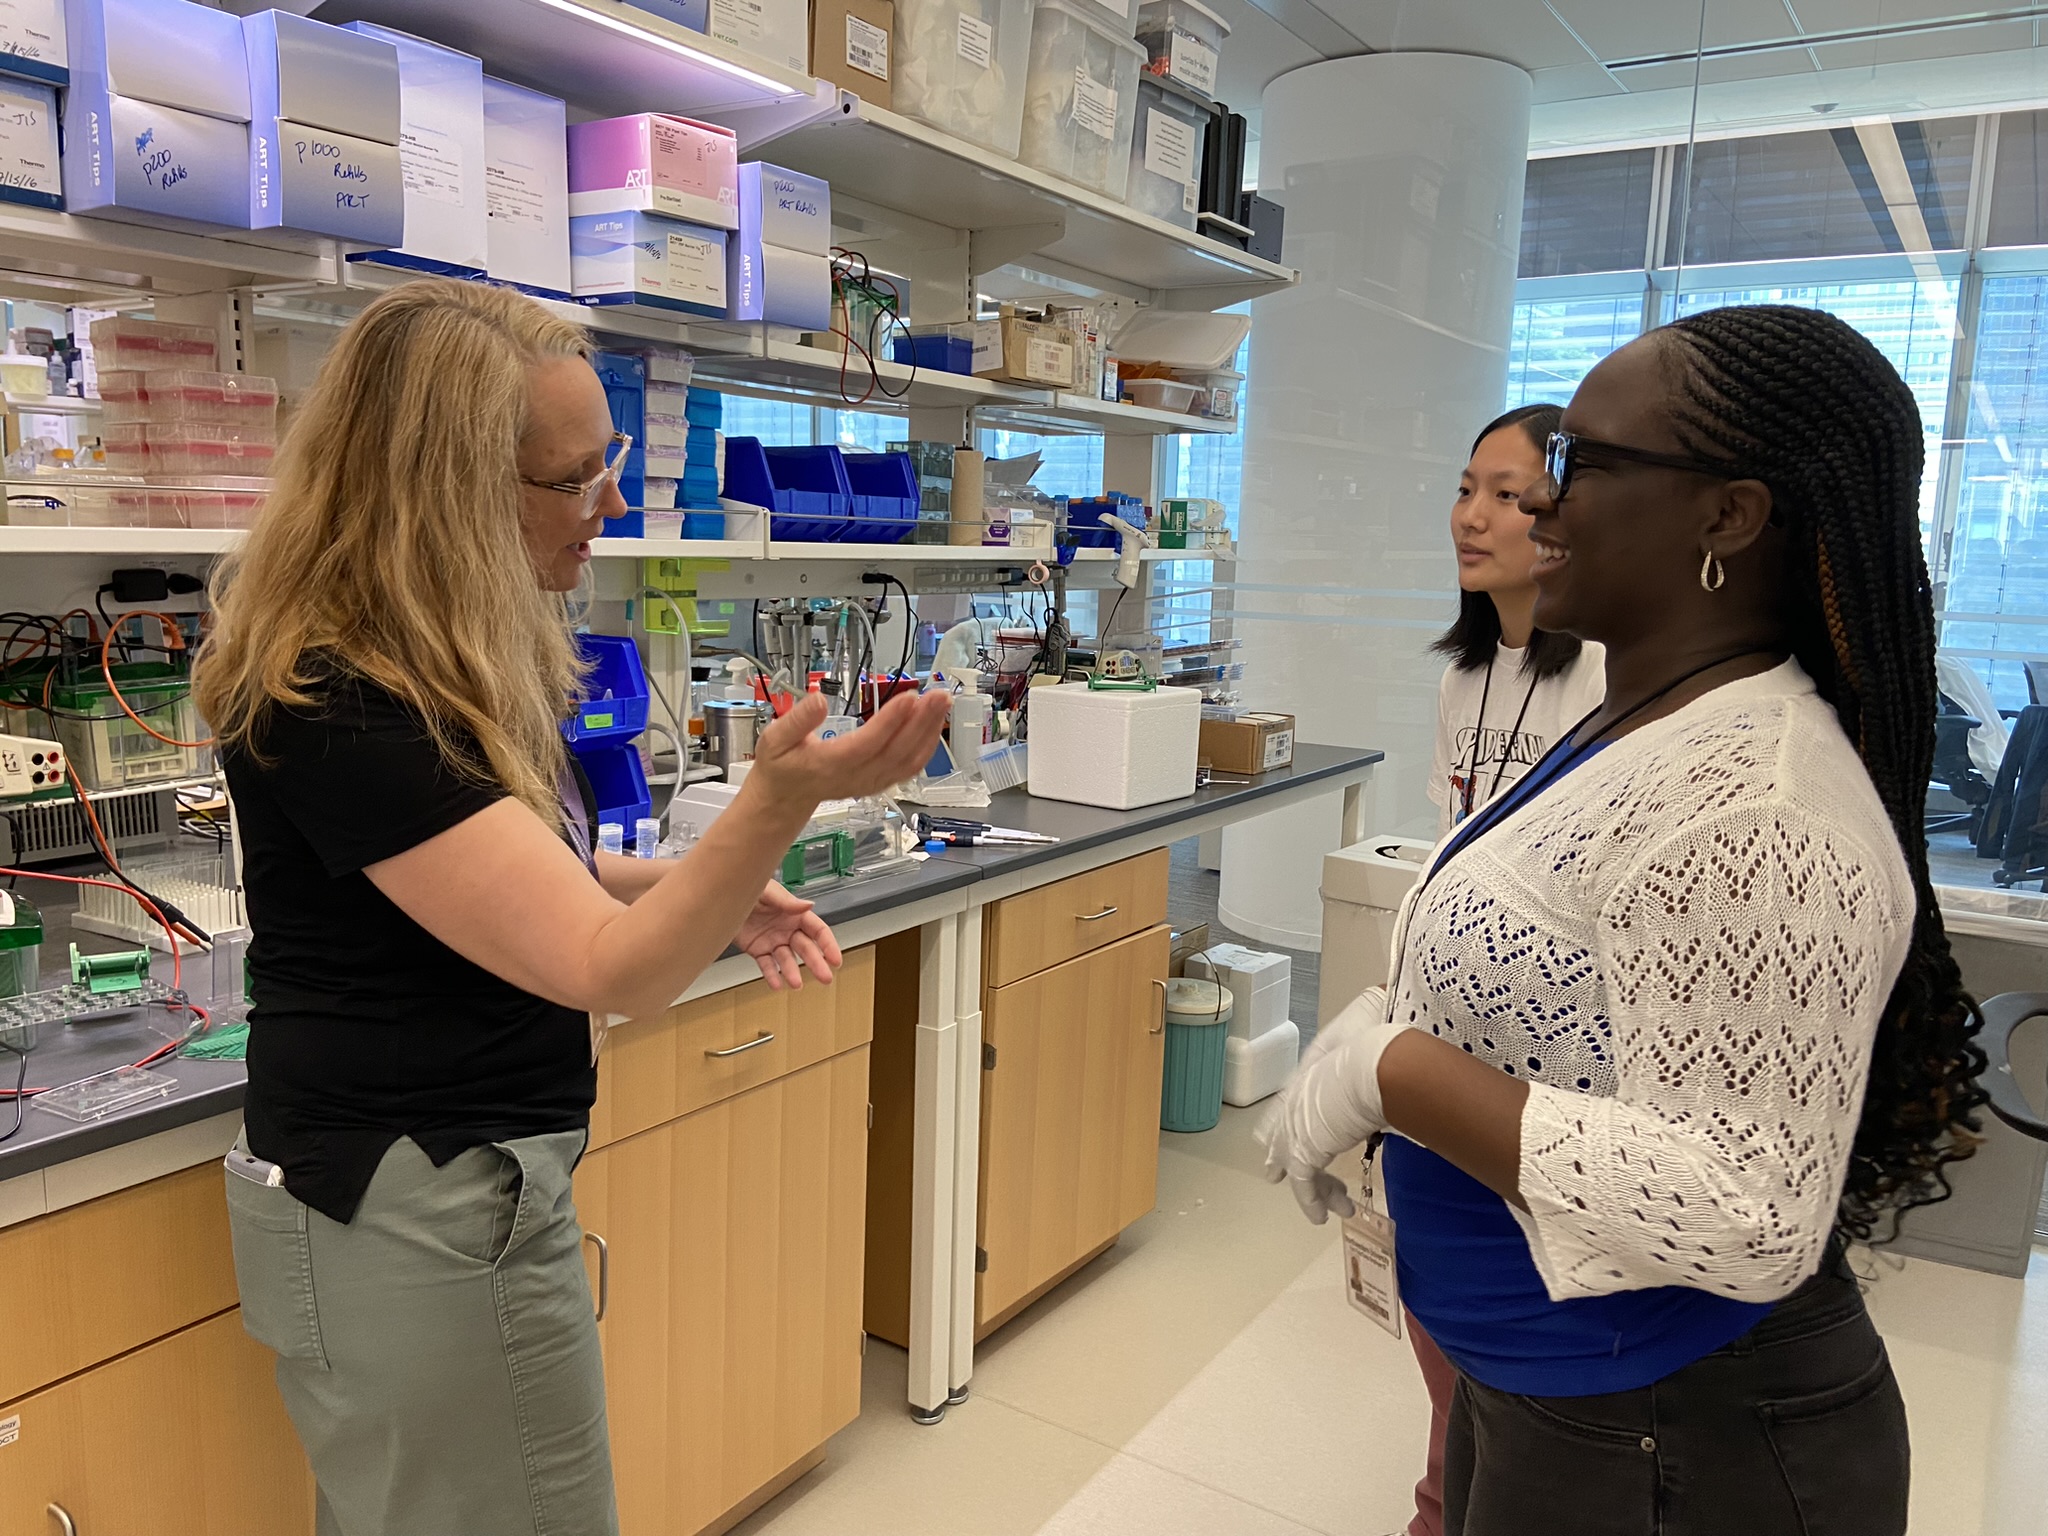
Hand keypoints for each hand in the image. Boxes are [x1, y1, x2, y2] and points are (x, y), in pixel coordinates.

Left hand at [735, 881, 843, 989]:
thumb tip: (808, 905)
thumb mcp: (767, 890)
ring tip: (795, 984)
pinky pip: (766, 965)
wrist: (721, 896)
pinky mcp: (757, 950)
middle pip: (806, 949)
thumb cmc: (746, 886)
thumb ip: (787, 901)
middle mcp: (787, 929)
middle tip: (825, 977)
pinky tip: (776, 984)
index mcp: (794, 913)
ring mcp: (772, 941)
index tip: (836, 959)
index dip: (828, 944)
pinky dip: (771, 975)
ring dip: (792, 972)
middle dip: (817, 964)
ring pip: (786, 960)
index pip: (818, 930)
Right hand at [750, 690, 951, 808]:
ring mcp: (871, 782)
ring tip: (942, 702)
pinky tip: (935, 724)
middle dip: (921, 722)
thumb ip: (797, 720)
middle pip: (896, 751)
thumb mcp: (774, 739)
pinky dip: (926, 746)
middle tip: (938, 694)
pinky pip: (909, 767)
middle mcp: (856, 777)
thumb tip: (819, 699)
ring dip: (929, 731)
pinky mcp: (880, 782)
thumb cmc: (781, 765)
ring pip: (908, 761)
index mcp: (830, 765)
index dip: (890, 721)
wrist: (786, 797)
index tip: (910, 696)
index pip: (867, 744)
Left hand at [1256, 991, 1406, 1224]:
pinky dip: (1311, 1202)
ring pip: (1295, 1164)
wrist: (1378, 1062)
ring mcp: (1298, 1125)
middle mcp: (1298, 1099)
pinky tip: (1320, 1217)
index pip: (1290, 1102)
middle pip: (1284, 1136)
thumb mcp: (1375, 1061)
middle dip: (1283, 1156)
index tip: (1278, 1137)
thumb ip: (1374, 1080)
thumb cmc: (1383, 1051)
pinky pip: (1303, 1184)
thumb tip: (1393, 1093)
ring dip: (1317, 1188)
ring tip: (1335, 1207)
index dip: (1284, 1122)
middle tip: (1274, 1174)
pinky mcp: (1304, 1150)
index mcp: (1312, 1074)